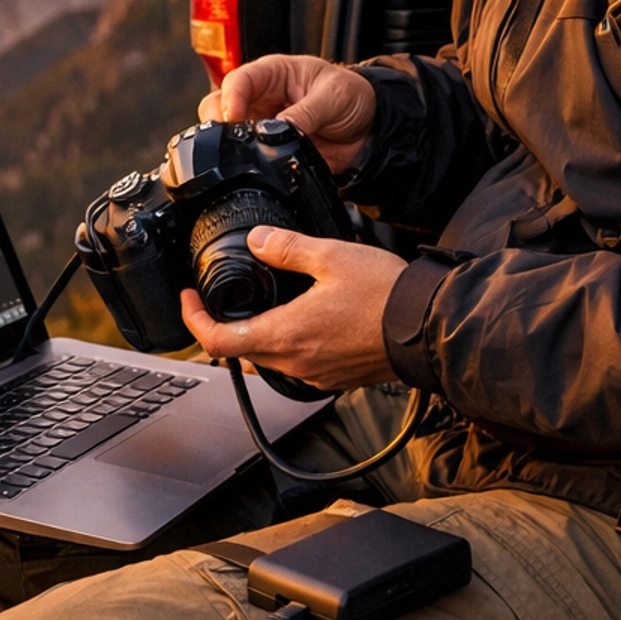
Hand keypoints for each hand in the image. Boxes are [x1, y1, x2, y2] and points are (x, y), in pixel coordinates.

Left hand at [180, 226, 406, 389]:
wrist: (428, 327)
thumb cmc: (385, 297)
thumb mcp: (331, 256)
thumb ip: (287, 247)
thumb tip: (257, 240)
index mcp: (286, 334)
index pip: (218, 341)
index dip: (195, 320)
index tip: (192, 300)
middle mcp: (297, 362)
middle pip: (240, 352)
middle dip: (225, 325)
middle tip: (221, 299)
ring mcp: (316, 375)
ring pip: (269, 360)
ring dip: (258, 336)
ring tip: (264, 305)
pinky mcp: (336, 379)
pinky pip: (299, 365)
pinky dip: (289, 345)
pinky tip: (304, 321)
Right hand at [197, 54, 376, 178]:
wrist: (370, 129)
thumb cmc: (352, 95)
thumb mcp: (333, 96)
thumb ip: (305, 113)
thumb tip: (279, 130)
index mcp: (272, 74)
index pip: (238, 81)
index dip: (231, 98)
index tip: (234, 117)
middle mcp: (260, 100)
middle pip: (219, 107)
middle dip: (220, 124)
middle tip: (234, 140)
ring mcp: (261, 127)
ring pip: (226, 136)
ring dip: (230, 147)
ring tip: (246, 156)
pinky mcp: (268, 151)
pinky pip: (248, 160)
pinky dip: (248, 166)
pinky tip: (258, 170)